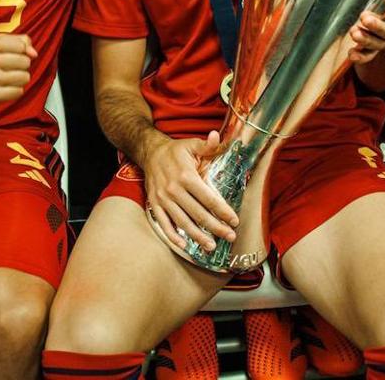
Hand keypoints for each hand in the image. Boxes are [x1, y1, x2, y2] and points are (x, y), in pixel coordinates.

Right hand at [0, 34, 36, 109]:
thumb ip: (18, 41)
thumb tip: (33, 52)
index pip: (21, 44)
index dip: (23, 50)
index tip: (16, 54)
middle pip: (24, 61)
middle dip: (22, 65)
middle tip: (11, 67)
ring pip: (23, 77)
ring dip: (20, 78)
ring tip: (10, 78)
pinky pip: (17, 92)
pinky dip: (15, 90)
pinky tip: (6, 87)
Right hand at [143, 130, 238, 250]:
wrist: (150, 153)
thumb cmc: (176, 151)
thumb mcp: (192, 145)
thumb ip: (208, 145)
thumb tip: (217, 136)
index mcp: (186, 176)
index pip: (208, 198)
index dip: (223, 211)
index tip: (234, 221)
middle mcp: (174, 190)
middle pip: (198, 213)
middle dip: (215, 227)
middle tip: (230, 237)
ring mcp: (163, 199)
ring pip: (182, 222)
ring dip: (197, 236)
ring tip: (211, 246)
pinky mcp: (154, 204)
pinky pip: (163, 223)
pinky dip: (173, 236)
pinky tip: (184, 245)